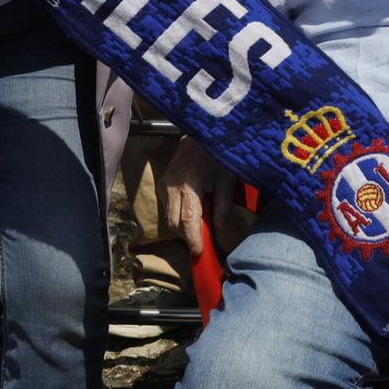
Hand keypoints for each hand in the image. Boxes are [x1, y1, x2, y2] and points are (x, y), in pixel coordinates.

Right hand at [163, 136, 235, 257]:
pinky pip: (168, 210)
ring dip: (183, 229)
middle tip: (204, 243)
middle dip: (188, 237)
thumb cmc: (216, 156)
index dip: (193, 239)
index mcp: (188, 184)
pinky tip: (192, 215)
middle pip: (175, 223)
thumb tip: (218, 229)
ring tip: (199, 229)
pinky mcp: (161, 186)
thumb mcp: (226, 179)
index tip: (199, 252)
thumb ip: (223, 205)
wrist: (198, 136)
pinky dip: (179, 218)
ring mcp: (163, 186)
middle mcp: (170, 187)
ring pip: (169, 219)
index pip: (188, 219)